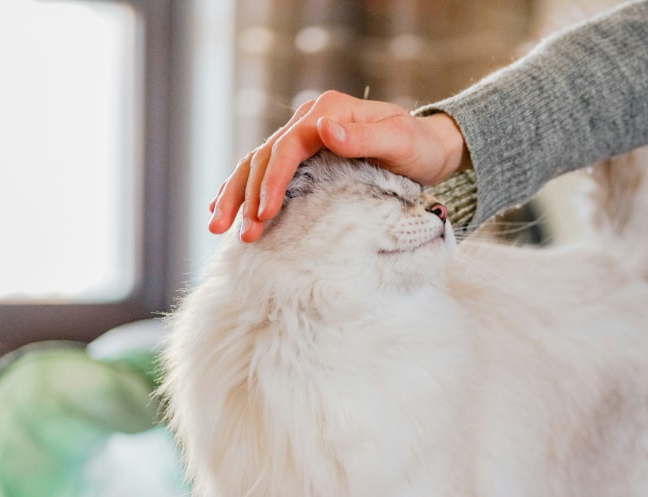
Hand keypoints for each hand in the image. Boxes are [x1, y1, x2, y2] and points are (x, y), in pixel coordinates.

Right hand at [208, 90, 468, 241]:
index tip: (264, 214)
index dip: (272, 182)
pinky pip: (266, 170)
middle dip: (246, 196)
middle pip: (264, 156)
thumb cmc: (418, 146)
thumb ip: (365, 138)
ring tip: (218, 226)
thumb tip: (325, 129)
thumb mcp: (400, 141)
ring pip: (257, 163)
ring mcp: (305, 135)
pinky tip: (223, 206)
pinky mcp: (305, 154)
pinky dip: (243, 189)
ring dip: (235, 195)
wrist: (429, 146)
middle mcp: (310, 119)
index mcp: (327, 112)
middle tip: (240, 234)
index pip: (287, 147)